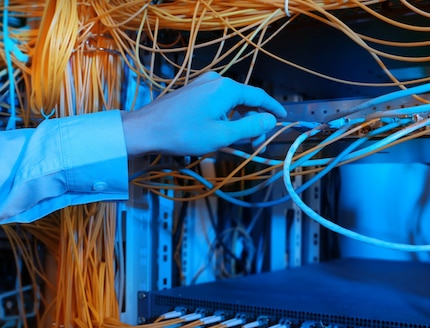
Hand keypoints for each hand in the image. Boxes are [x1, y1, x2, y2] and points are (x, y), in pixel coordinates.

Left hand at [122, 72, 286, 155]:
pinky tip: (220, 134)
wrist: (145, 130)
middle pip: (244, 100)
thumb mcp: (222, 135)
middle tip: (256, 144)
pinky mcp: (191, 93)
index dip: (273, 109)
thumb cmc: (183, 134)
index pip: (259, 96)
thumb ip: (249, 127)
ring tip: (239, 143)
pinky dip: (224, 118)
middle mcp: (216, 81)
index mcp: (227, 88)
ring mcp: (201, 85)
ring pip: (230, 104)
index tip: (283, 119)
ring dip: (238, 122)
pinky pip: (216, 104)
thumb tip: (270, 121)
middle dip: (254, 121)